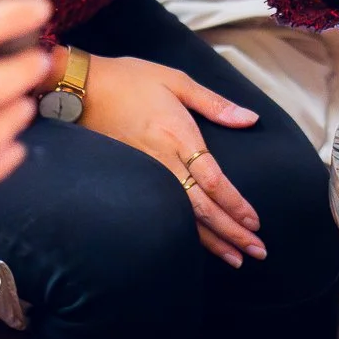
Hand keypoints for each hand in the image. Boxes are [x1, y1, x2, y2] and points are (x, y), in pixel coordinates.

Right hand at [79, 53, 264, 266]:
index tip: (254, 223)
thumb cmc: (129, 79)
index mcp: (178, 134)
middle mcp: (163, 160)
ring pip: (183, 216)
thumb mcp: (176, 80)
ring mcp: (147, 173)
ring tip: (235, 258)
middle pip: (201, 206)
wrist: (80, 88)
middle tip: (257, 252)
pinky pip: (164, 211)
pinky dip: (184, 232)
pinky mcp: (134, 177)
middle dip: (231, 232)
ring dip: (211, 240)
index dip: (234, 204)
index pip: (212, 180)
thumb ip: (215, 103)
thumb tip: (250, 118)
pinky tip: (199, 245)